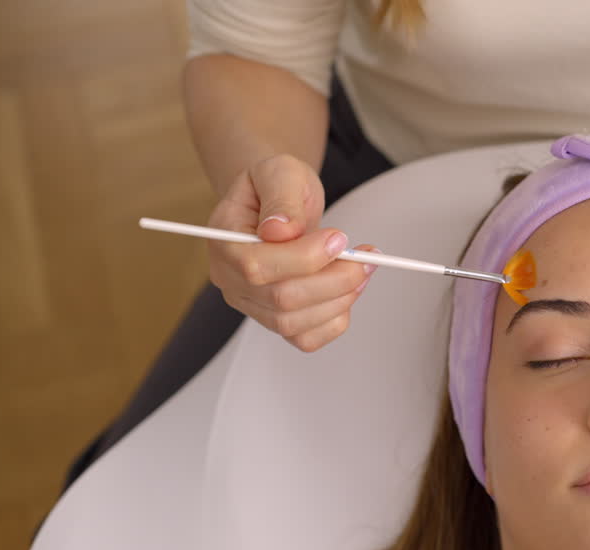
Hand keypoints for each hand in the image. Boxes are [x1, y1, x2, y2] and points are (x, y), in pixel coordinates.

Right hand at [207, 154, 374, 351]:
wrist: (280, 203)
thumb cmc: (276, 187)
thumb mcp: (279, 172)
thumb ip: (281, 198)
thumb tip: (280, 230)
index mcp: (225, 241)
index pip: (257, 267)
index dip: (304, 258)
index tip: (339, 238)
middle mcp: (231, 279)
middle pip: (281, 300)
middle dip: (333, 279)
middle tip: (364, 257)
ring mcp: (253, 304)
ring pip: (294, 324)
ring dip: (339, 299)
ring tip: (362, 269)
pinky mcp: (276, 319)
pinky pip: (305, 338)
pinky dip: (335, 320)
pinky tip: (347, 291)